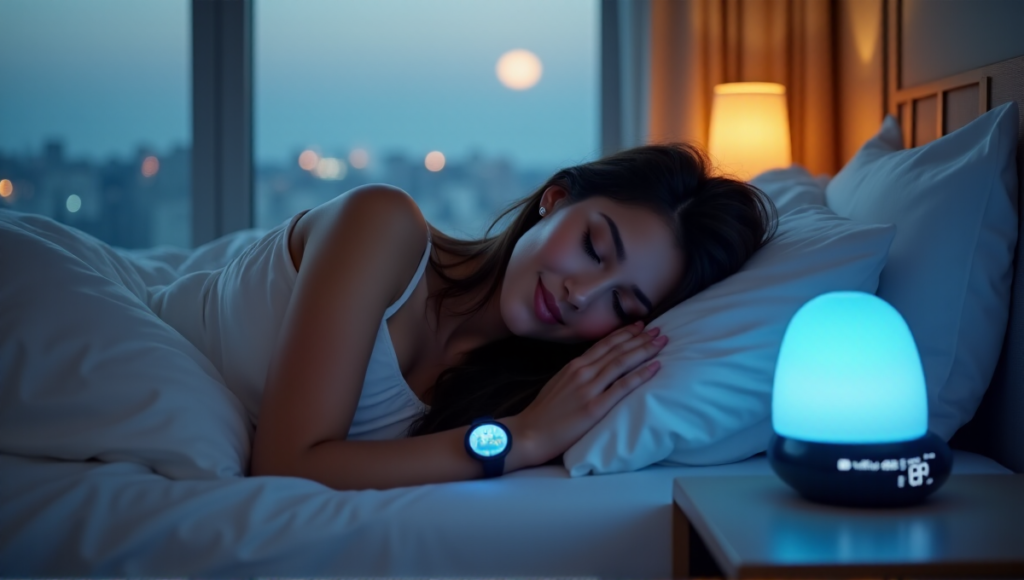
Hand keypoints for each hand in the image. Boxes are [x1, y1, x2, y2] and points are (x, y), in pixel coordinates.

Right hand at [507, 321, 667, 467]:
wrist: (529, 433)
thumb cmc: (543, 412)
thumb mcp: (558, 383)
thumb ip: (576, 373)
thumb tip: (594, 367)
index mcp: (574, 366)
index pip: (604, 344)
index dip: (624, 333)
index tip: (639, 326)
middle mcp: (583, 372)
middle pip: (617, 350)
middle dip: (639, 338)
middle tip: (658, 329)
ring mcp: (589, 389)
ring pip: (622, 363)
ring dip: (644, 350)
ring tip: (662, 341)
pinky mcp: (595, 407)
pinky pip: (622, 387)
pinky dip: (641, 375)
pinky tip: (655, 366)